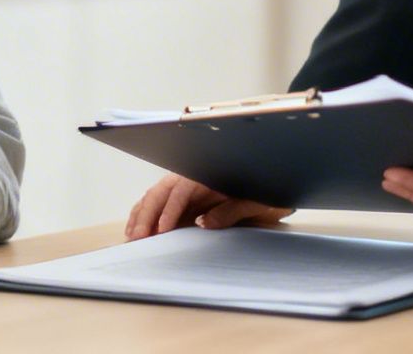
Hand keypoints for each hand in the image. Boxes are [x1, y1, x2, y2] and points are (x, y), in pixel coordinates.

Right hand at [124, 174, 291, 239]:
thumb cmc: (270, 193)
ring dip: (142, 214)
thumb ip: (232, 211)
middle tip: (138, 237)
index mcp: (211, 174)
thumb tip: (203, 223)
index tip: (162, 229)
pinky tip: (136, 227)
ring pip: (157, 195)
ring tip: (132, 235)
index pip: (182, 188)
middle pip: (163, 190)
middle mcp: (196, 177)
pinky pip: (161, 203)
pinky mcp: (188, 199)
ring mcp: (190, 187)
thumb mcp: (258, 202)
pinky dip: (145, 213)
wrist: (280, 187)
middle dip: (148, 213)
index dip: (170, 209)